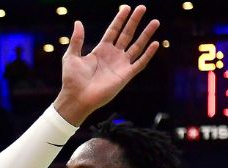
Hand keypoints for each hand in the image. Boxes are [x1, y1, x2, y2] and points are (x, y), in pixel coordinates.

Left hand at [53, 5, 160, 124]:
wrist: (76, 98)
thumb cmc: (71, 80)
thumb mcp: (71, 56)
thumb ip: (77, 40)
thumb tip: (78, 22)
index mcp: (101, 50)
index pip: (113, 31)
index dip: (120, 19)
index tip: (126, 7)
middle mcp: (113, 55)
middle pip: (127, 34)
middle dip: (134, 21)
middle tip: (142, 7)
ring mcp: (121, 65)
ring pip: (137, 46)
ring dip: (146, 34)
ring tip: (155, 21)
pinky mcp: (126, 75)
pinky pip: (140, 63)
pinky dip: (148, 54)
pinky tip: (156, 43)